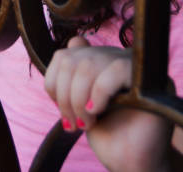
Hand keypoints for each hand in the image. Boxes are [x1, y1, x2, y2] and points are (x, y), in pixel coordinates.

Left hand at [44, 37, 172, 171]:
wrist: (129, 161)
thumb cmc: (107, 134)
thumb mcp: (81, 101)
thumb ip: (74, 75)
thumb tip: (74, 41)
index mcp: (99, 58)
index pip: (66, 53)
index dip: (54, 80)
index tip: (60, 107)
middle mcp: (115, 56)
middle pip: (74, 60)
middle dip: (65, 95)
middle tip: (71, 123)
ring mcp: (131, 66)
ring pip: (89, 64)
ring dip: (78, 99)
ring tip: (85, 122)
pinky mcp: (147, 80)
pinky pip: (116, 70)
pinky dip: (99, 92)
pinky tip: (96, 111)